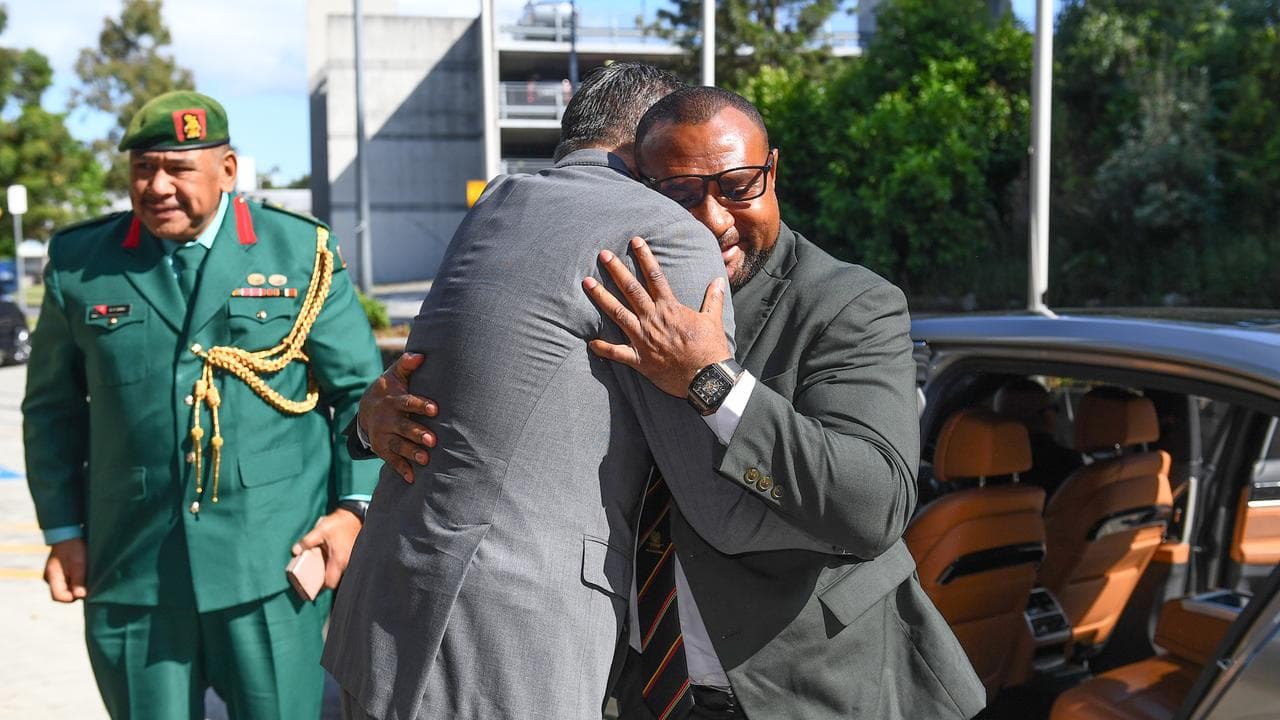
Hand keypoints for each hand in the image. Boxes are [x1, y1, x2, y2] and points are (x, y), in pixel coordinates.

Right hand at [44, 538, 86, 602]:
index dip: (72, 597)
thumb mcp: (79, 563)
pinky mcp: (58, 572)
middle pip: (62, 594)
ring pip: (65, 588)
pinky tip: (82, 572)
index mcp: (52, 576)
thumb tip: (80, 596)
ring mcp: (53, 576)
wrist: (68, 533)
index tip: (84, 591)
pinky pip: (67, 582)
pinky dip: (75, 580)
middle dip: (75, 591)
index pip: (58, 597)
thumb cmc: (74, 547)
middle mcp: (50, 578)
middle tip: (87, 580)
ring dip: (76, 585)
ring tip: (84, 574)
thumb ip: (78, 580)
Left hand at [292, 508, 363, 589]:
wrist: (354, 515)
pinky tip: (329, 559)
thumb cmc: (339, 523)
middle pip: (335, 579)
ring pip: (340, 573)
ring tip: (320, 565)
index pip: (330, 583)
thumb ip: (307, 541)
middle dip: (324, 579)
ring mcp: (351, 559)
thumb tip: (295, 551)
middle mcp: (347, 562)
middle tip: (313, 574)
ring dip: (330, 572)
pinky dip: (335, 566)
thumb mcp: (320, 530)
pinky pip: (343, 566)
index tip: (312, 585)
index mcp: (338, 560)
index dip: (321, 587)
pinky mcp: (353, 555)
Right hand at [358, 352, 437, 482]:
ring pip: (398, 445)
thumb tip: (421, 355)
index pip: (408, 403)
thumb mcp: (395, 376)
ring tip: (425, 460)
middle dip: (417, 434)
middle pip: (403, 428)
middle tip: (433, 440)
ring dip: (411, 453)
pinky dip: (401, 470)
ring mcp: (384, 435)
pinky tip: (412, 479)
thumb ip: (407, 365)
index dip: (420, 405)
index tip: (435, 409)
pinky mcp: (382, 448)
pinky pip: (391, 460)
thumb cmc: (390, 390)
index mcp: (394, 401)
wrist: (365, 408)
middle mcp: (388, 420)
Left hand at [582, 236, 731, 397]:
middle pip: (631, 290)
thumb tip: (718, 280)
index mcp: (670, 308)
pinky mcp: (640, 359)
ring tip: (588, 283)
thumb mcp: (713, 320)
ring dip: (602, 298)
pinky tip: (590, 343)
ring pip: (618, 314)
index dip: (645, 257)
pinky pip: (617, 353)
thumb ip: (713, 298)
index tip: (635, 241)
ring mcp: (643, 339)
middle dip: (616, 270)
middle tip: (603, 254)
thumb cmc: (711, 349)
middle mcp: (653, 319)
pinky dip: (604, 348)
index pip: (655, 277)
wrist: (706, 378)